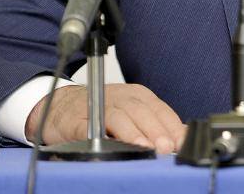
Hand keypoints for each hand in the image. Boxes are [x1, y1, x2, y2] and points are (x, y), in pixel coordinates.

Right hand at [25, 83, 185, 153]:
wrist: (61, 107)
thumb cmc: (102, 111)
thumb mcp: (134, 113)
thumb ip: (157, 125)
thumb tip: (183, 138)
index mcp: (138, 95)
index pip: (160, 110)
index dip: (172, 127)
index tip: (181, 143)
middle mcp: (120, 98)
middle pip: (142, 112)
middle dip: (156, 130)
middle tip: (166, 147)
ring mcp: (97, 107)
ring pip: (119, 117)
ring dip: (133, 132)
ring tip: (145, 147)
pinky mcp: (76, 121)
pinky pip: (89, 127)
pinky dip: (100, 135)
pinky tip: (110, 146)